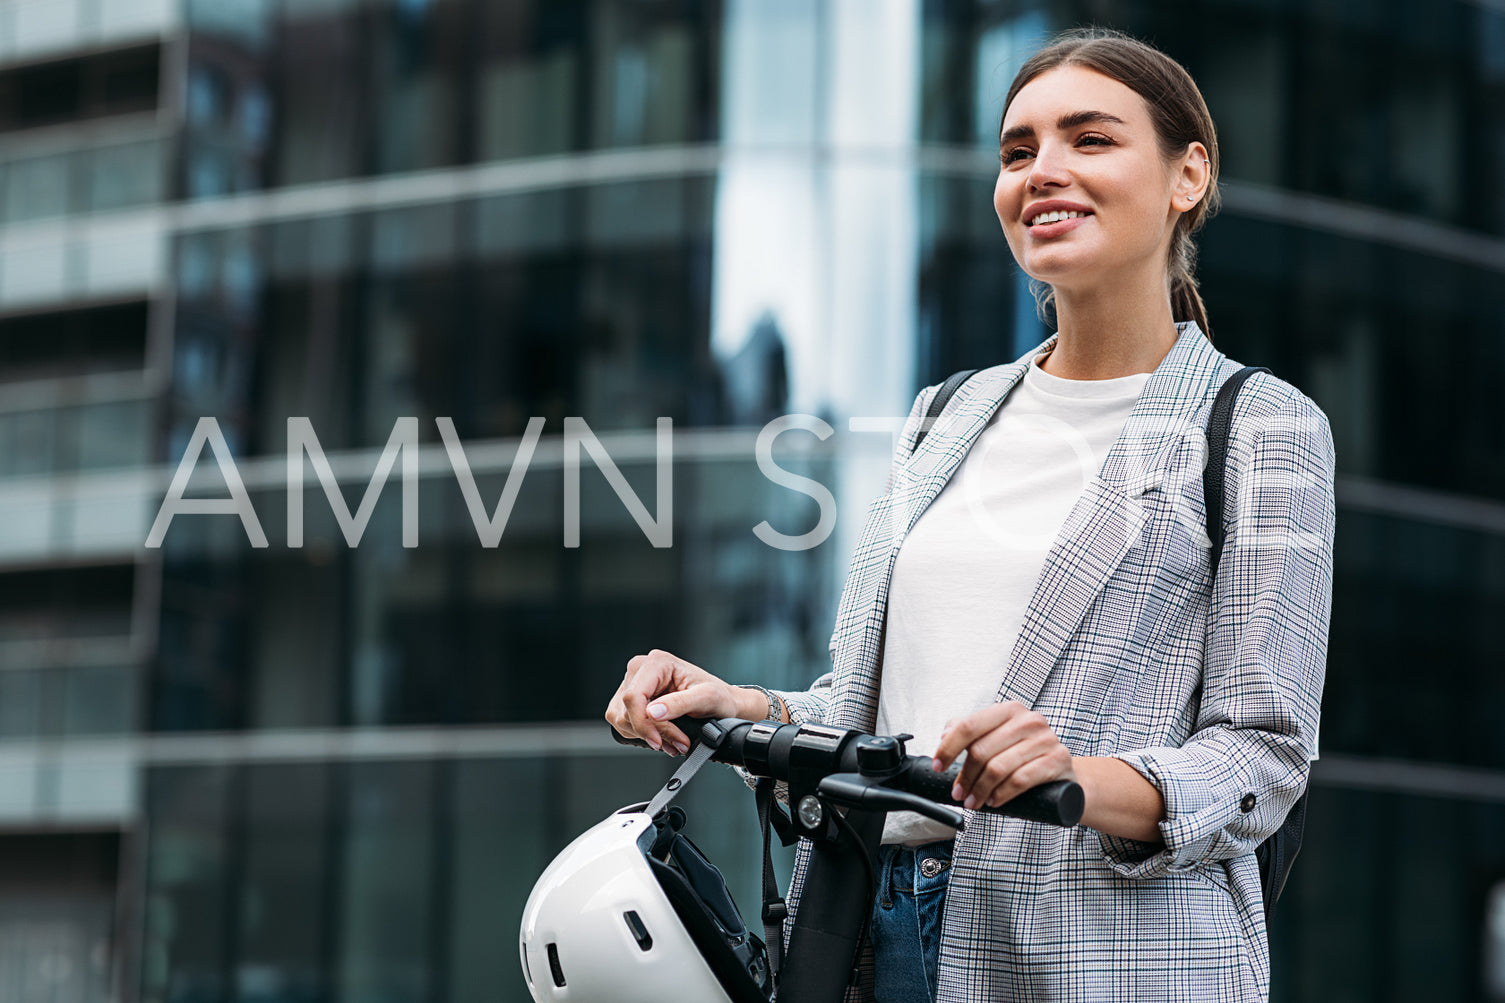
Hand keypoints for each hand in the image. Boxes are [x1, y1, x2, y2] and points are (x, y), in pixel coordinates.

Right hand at [605, 649, 754, 754]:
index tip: (658, 740)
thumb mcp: (706, 698)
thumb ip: (680, 703)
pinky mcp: (631, 700)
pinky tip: (662, 735)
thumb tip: (653, 712)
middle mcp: (641, 669)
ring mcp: (633, 684)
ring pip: (622, 719)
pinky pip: (623, 723)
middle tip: (677, 741)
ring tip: (673, 739)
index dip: (643, 723)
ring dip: (647, 736)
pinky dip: (642, 735)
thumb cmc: (718, 697)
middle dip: (651, 732)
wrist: (722, 703)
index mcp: (657, 662)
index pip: (633, 697)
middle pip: (626, 711)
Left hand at [930, 701, 1075, 809]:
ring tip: (973, 802)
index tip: (938, 765)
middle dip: (964, 777)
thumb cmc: (1025, 754)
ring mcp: (1045, 739)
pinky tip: (993, 801)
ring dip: (980, 790)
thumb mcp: (998, 738)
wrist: (1063, 770)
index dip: (948, 748)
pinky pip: (1020, 780)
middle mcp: (1028, 720)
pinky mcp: (1057, 760)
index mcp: (1009, 710)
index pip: (969, 726)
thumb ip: (972, 732)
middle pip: (981, 750)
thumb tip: (945, 734)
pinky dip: (1001, 794)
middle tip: (958, 793)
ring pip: (998, 768)